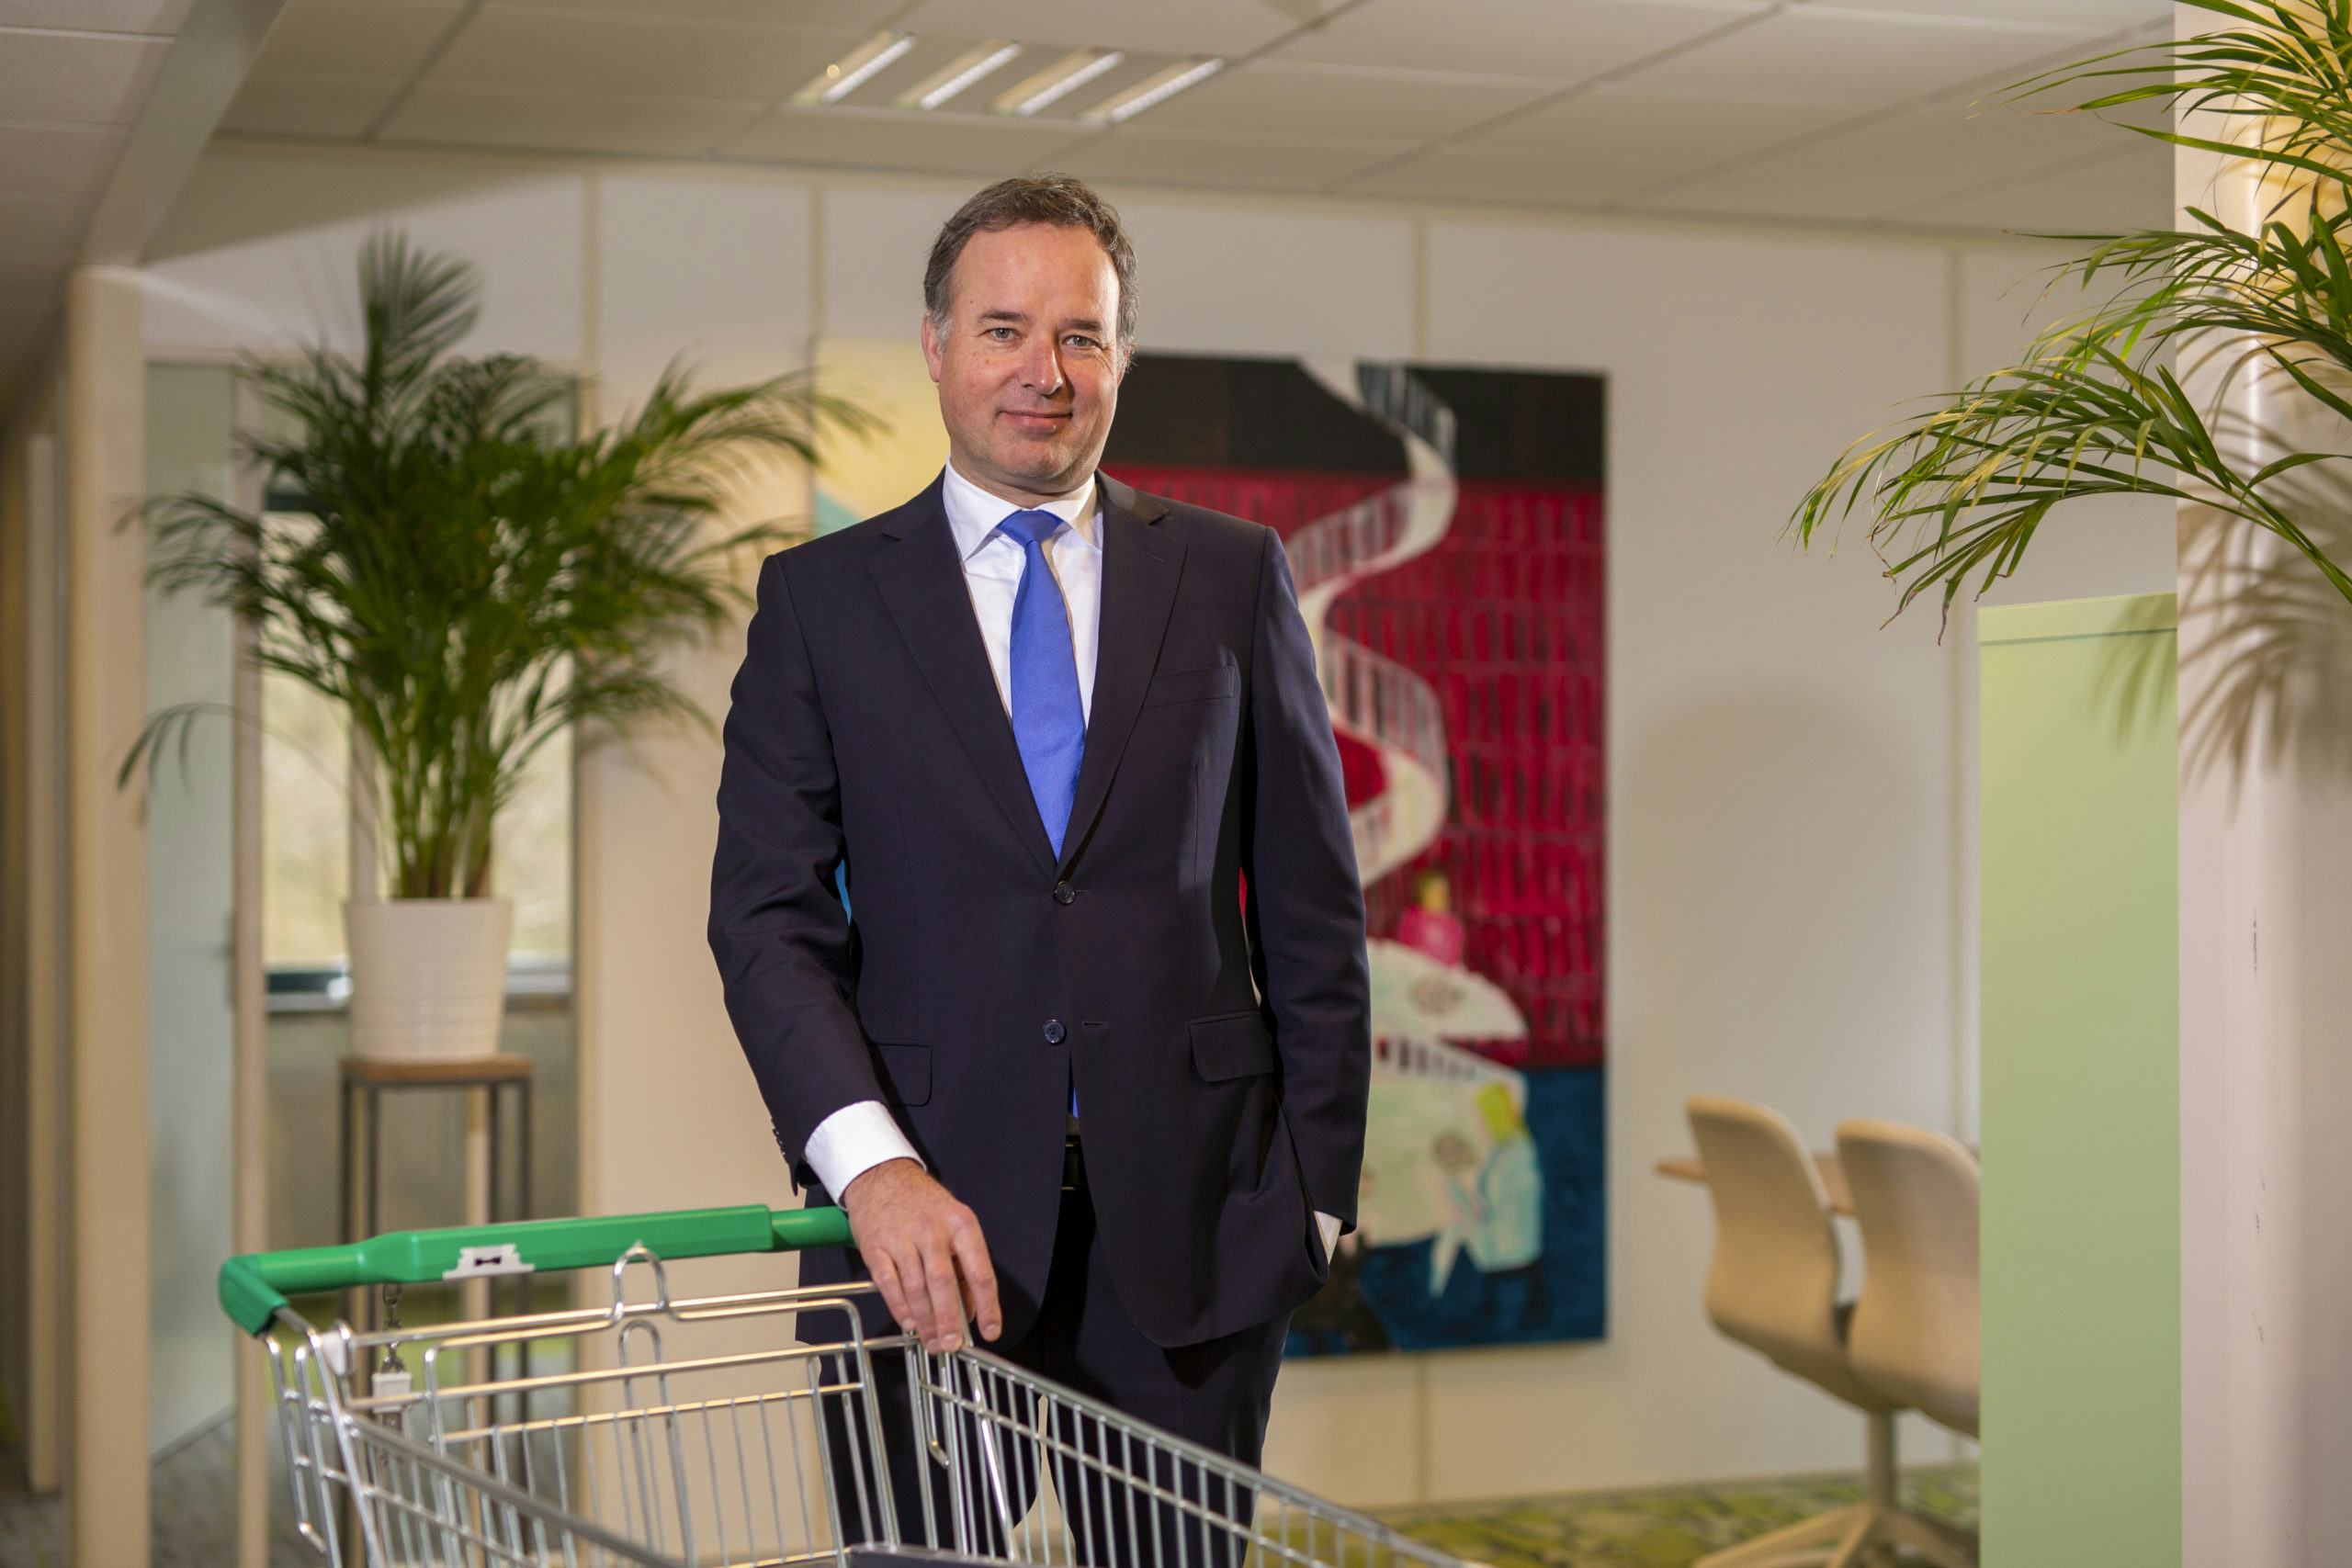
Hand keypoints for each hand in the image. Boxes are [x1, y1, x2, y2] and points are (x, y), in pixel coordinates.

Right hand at [839, 1158, 1001, 1351]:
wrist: (883, 1176)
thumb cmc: (924, 1205)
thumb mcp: (955, 1225)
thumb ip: (965, 1267)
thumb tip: (972, 1310)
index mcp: (961, 1224)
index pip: (980, 1270)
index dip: (988, 1305)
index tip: (991, 1329)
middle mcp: (933, 1230)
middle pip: (944, 1282)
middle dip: (949, 1320)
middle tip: (952, 1345)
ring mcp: (902, 1238)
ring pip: (916, 1287)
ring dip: (925, 1320)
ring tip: (932, 1341)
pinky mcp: (876, 1246)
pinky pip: (889, 1283)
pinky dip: (899, 1307)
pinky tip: (909, 1322)